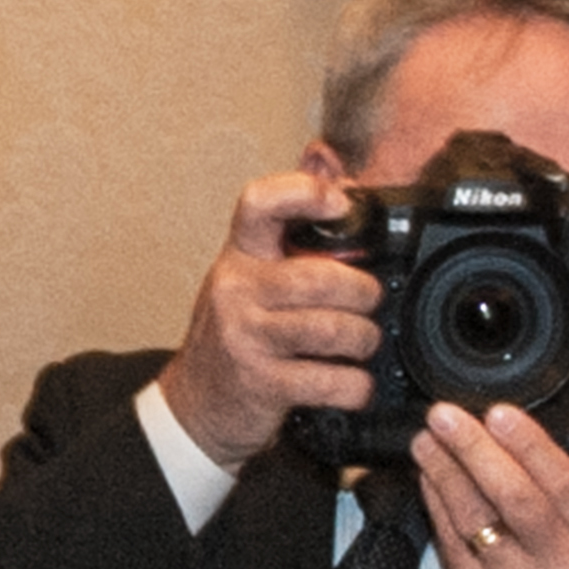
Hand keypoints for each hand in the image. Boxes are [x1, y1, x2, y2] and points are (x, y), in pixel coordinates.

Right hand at [159, 164, 383, 467]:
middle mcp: (238, 289)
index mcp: (240, 255)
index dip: (303, 193)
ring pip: (329, 329)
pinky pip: (327, 380)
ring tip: (365, 342)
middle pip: (318, 277)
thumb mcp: (253, 275)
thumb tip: (330, 163)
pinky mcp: (261, 383)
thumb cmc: (236, 334)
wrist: (198, 405)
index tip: (340, 201)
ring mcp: (246, 337)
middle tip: (370, 301)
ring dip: (363, 339)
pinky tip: (356, 385)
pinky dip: (355, 386)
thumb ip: (293, 227)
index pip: (260, 204)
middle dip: (361, 291)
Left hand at [412, 399, 568, 568]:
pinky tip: (428, 484)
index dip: (530, 446)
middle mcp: (563, 568)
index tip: (500, 414)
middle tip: (447, 416)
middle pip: (516, 498)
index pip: (565, 484)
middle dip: (476, 451)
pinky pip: (456, 552)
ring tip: (427, 441)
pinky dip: (440, 512)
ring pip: (478, 522)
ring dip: (446, 475)